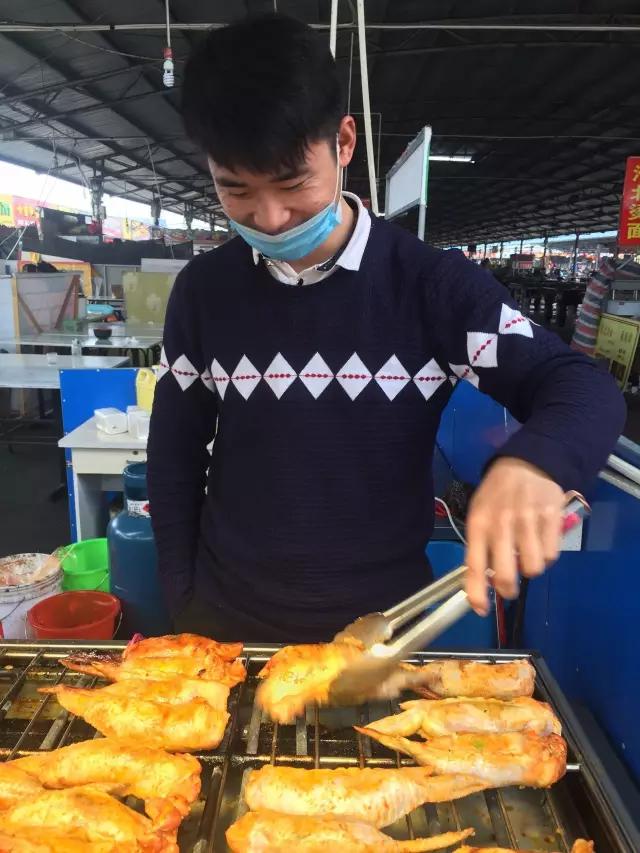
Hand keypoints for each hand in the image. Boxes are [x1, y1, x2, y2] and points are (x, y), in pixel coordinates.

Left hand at [464, 457, 564, 614]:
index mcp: (479, 524)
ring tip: (527, 555)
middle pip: (506, 575)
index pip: (474, 566)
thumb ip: (480, 544)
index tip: (481, 609)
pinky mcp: (551, 518)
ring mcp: (527, 521)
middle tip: (510, 587)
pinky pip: (551, 555)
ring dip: (530, 569)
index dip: (476, 593)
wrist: (527, 463)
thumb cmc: (498, 493)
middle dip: (508, 589)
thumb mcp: (480, 513)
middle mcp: (501, 524)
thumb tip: (485, 581)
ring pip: (532, 568)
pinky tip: (541, 542)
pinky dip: (547, 556)